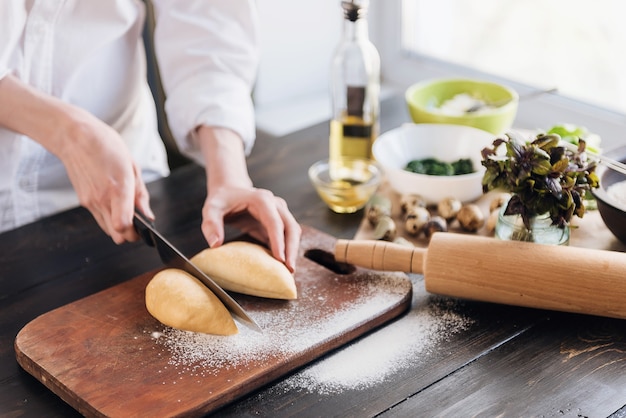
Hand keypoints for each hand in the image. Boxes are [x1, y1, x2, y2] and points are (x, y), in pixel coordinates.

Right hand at [59, 116, 152, 243]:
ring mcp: (90, 202)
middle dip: (131, 234)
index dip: (136, 231)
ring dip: (120, 228)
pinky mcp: (83, 201)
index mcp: (118, 188)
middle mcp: (102, 199)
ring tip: (127, 211)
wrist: (75, 138)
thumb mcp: (132, 166)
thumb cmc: (106, 146)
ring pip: (108, 230)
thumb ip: (140, 194)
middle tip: (138, 222)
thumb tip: (148, 215)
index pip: (124, 226)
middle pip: (117, 236)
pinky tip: (115, 205)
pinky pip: (100, 219)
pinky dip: (110, 219)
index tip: (144, 225)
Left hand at [201, 185, 301, 272]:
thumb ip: (211, 224)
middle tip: (289, 270)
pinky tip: (282, 265)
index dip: (279, 241)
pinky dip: (286, 250)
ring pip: (293, 232)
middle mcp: (275, 204)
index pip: (274, 222)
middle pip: (291, 227)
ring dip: (293, 251)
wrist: (230, 190)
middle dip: (292, 249)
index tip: (280, 259)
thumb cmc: (222, 199)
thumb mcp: (211, 209)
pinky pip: (286, 237)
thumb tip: (215, 245)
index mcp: (262, 200)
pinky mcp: (277, 223)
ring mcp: (279, 213)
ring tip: (289, 271)